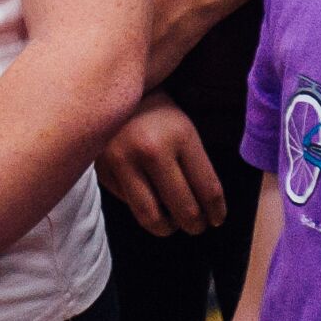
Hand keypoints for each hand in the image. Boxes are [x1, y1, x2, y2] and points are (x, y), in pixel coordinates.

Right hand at [97, 100, 229, 237]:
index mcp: (180, 136)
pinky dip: (142, 209)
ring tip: (172, 223)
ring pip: (152, 217)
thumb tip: (207, 209)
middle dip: (196, 225)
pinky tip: (149, 201)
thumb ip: (197, 167)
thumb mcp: (185, 130)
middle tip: (198, 226)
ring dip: (167, 227)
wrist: (114, 92)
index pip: (208, 189)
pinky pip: (129, 205)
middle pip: (184, 209)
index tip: (217, 219)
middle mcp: (151, 150)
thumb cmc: (158, 115)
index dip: (217, 212)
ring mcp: (123, 162)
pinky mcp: (103, 171)